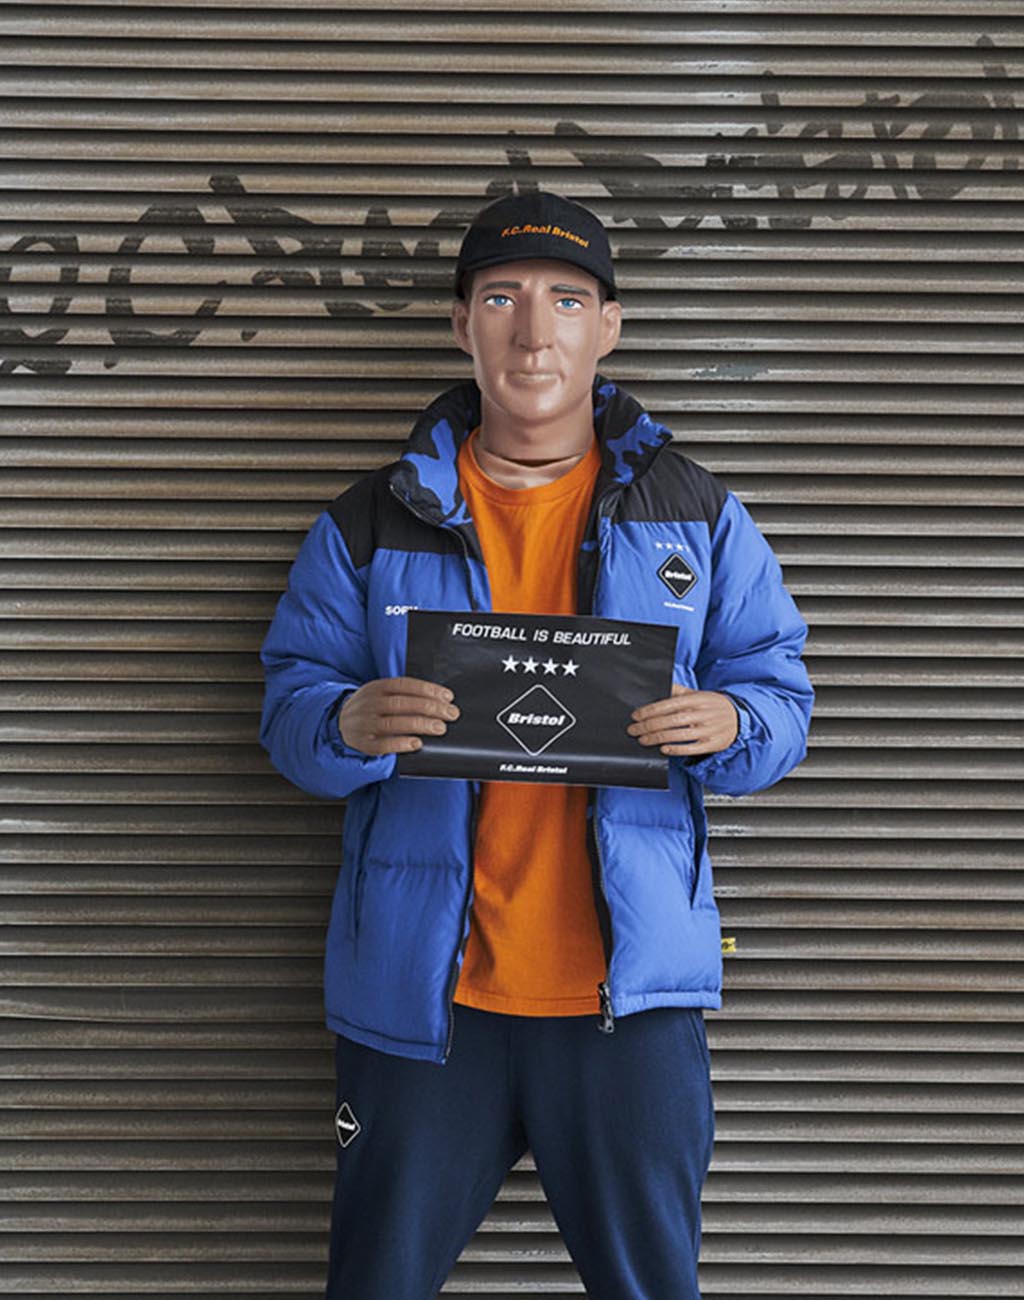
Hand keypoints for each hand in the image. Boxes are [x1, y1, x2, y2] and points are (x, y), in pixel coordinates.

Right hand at [339, 676, 459, 755]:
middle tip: (451, 714)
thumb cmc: (371, 707)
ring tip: (440, 728)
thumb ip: (403, 694)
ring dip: (420, 725)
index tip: (448, 697)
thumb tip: (438, 701)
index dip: (428, 690)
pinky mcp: (364, 743)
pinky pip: (383, 745)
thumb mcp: (381, 693)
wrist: (339, 722)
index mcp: (377, 687)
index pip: (406, 685)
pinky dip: (401, 744)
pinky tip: (417, 743)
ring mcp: (366, 723)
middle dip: (430, 708)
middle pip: (403, 704)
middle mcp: (370, 703)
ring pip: (394, 723)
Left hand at [627, 684, 738, 757]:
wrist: (739, 717)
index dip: (650, 711)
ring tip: (643, 740)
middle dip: (648, 726)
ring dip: (657, 738)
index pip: (668, 704)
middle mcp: (702, 714)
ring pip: (679, 735)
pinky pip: (692, 748)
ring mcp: (708, 730)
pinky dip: (676, 749)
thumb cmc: (712, 705)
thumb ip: (678, 691)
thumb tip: (659, 686)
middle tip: (633, 730)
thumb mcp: (697, 694)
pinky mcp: (712, 744)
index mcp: (696, 699)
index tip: (636, 716)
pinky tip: (663, 749)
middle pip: (670, 721)